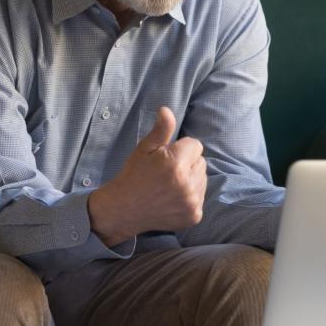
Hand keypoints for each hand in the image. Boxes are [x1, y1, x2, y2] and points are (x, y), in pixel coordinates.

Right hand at [88, 107, 206, 246]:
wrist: (123, 209)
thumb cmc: (133, 175)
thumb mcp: (144, 149)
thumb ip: (161, 130)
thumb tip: (166, 110)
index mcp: (176, 164)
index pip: (195, 145)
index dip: (181, 148)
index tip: (166, 157)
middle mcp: (187, 184)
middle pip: (201, 162)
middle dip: (187, 163)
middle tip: (166, 172)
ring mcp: (191, 202)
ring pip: (202, 179)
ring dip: (191, 179)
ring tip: (170, 185)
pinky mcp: (194, 216)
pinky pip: (201, 196)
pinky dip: (190, 196)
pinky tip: (172, 198)